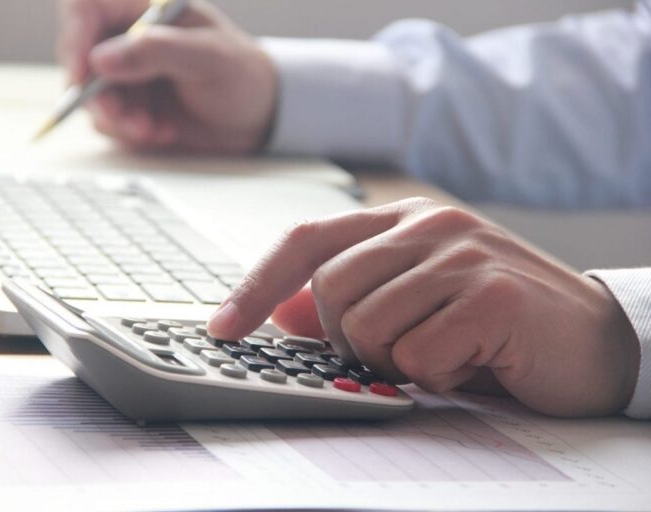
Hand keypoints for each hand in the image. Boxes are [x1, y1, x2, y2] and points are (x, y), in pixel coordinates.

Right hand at [57, 0, 276, 152]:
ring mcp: (127, 73)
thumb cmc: (242, 75)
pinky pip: (109, 122)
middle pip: (80, 58)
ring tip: (154, 129)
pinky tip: (164, 132)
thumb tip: (101, 58)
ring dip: (118, 119)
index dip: (74, 38)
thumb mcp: (209, 57)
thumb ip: (157, 51)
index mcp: (146, 7)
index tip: (81, 77)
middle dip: (100, 95)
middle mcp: (128, 37)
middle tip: (129, 120)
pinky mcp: (130, 105)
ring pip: (91, 96)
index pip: (86, 8)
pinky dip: (130, 133)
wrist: (258, 117)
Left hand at [207, 198, 639, 416]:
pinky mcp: (491, 294)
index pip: (307, 240)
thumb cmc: (495, 322)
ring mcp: (461, 254)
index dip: (256, 285)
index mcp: (404, 219)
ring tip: (444, 352)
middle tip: (400, 350)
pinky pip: (417, 355)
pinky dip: (438, 376)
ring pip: (366, 326)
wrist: (594, 340)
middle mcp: (429, 224)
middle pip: (328, 292)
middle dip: (350, 340)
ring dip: (397, 360)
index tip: (223, 327)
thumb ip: (352, 297)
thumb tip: (282, 313)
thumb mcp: (416, 301)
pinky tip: (473, 362)